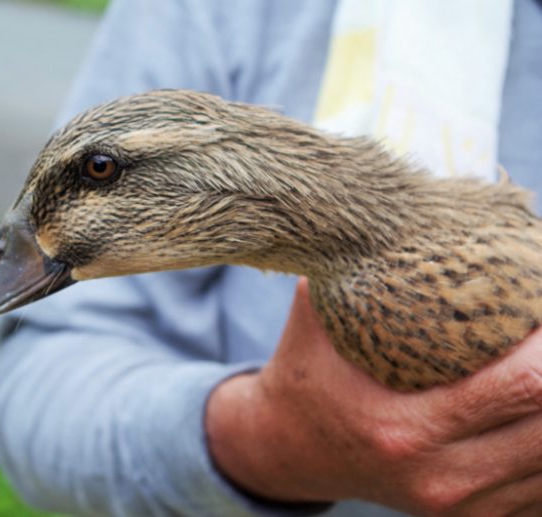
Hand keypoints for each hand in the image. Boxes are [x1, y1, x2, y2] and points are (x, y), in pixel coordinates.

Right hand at [206, 278, 541, 515]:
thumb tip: (398, 211)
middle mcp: (440, 477)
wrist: (285, 448)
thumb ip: (349, 267)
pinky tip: (531, 406)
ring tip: (539, 356)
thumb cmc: (305, 375)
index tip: (541, 298)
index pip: (522, 385)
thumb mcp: (316, 315)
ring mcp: (461, 507)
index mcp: (404, 430)